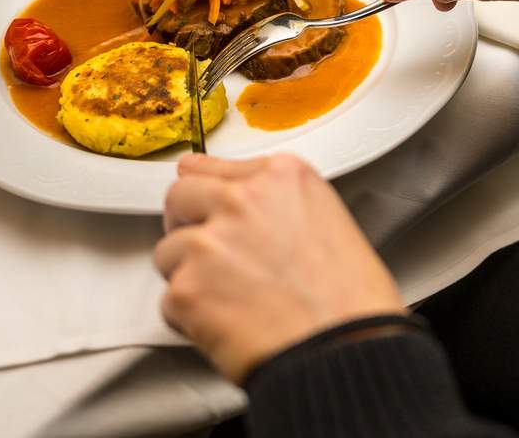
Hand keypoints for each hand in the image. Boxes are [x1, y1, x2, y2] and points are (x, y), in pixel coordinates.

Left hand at [154, 153, 405, 383]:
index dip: (206, 193)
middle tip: (212, 257)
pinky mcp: (187, 290)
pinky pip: (169, 301)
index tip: (201, 202)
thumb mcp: (326, 219)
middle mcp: (240, 200)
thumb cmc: (350, 301)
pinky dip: (190, 319)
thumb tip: (231, 192)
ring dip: (189, 276)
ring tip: (231, 301)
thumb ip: (275, 199)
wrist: (347, 351)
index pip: (211, 167)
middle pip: (179, 198)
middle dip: (188, 225)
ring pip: (168, 251)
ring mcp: (208, 243)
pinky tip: (228, 326)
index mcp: (280, 177)